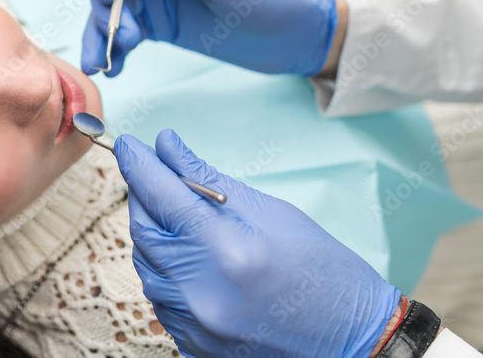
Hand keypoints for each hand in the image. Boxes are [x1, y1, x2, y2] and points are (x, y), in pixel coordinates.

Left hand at [115, 129, 399, 357]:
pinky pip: (161, 299)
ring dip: (152, 234)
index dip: (141, 164)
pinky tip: (184, 255)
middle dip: (143, 197)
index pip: (164, 196)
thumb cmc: (323, 272)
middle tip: (152, 175)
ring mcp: (195, 325)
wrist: (353, 341)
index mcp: (228, 250)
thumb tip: (168, 148)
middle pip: (145, 232)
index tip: (129, 144)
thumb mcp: (271, 212)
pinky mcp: (194, 346)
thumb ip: (210, 179)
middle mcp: (202, 292)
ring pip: (147, 267)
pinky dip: (164, 271)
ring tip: (173, 214)